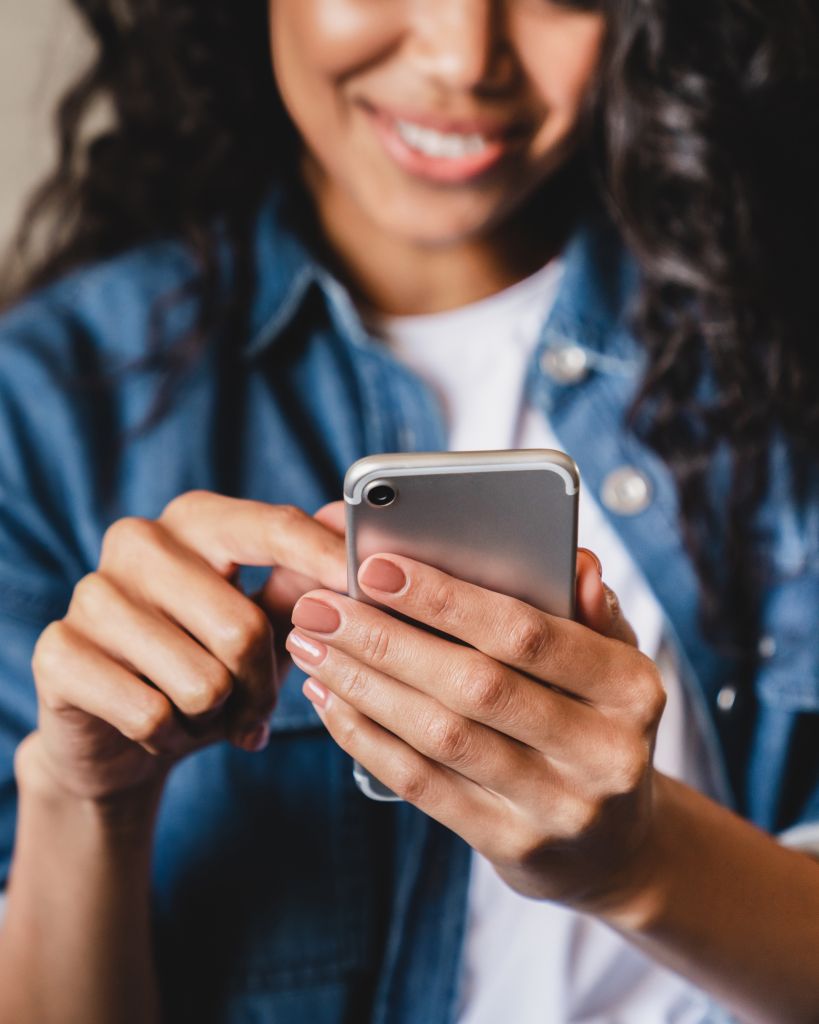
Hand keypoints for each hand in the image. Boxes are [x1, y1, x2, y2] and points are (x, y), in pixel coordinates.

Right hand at [26, 493, 346, 802]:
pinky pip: (150, 714)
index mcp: (196, 520)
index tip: (366, 584)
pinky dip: (169, 738)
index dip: (324, 559)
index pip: (272, 527)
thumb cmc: (204, 664)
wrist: (118, 734)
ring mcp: (92, 593)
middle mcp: (139, 541)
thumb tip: (348, 527)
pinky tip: (158, 728)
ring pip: (201, 681)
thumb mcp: (262, 623)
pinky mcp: (59, 651)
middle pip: (243, 627)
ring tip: (200, 712)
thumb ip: (302, 579)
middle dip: (261, 687)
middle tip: (254, 708)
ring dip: (215, 717)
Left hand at [285, 550, 665, 913]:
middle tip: (319, 608)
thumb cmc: (598, 723)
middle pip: (474, 686)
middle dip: (385, 640)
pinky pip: (424, 785)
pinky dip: (367, 738)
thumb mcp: (614, 664)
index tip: (375, 568)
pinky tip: (330, 700)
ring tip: (311, 647)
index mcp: (632, 688)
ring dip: (363, 685)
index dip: (447, 600)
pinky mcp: (512, 845)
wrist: (616, 846)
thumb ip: (589, 610)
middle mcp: (604, 752)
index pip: (529, 634)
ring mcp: (558, 807)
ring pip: (441, 736)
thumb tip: (574, 561)